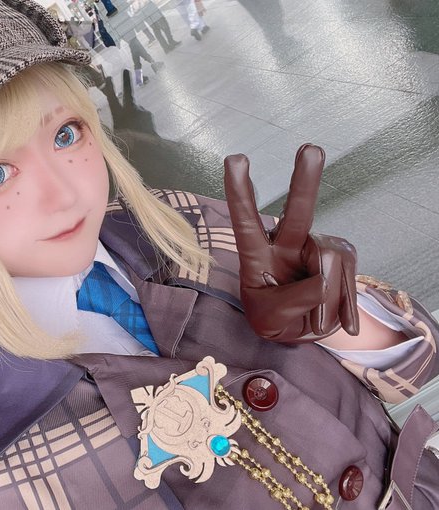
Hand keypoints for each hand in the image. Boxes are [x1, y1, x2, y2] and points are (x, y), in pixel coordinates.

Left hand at [223, 144, 358, 342]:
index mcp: (255, 254)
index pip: (245, 222)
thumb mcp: (271, 318)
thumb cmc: (272, 318)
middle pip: (297, 212)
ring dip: (327, 301)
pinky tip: (340, 318)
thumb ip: (295, 298)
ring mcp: (314, 247)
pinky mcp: (339, 254)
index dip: (239, 193)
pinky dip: (346, 304)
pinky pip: (348, 276)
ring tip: (314, 318)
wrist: (298, 329)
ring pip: (329, 263)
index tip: (235, 159)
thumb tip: (324, 276)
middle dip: (304, 181)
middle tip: (310, 148)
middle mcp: (285, 243)